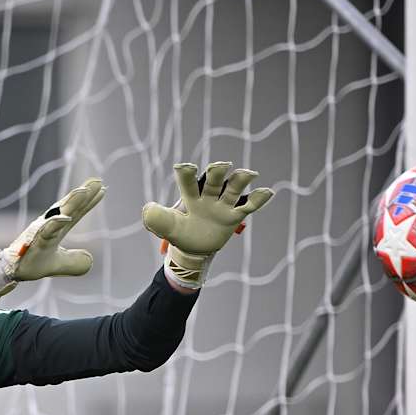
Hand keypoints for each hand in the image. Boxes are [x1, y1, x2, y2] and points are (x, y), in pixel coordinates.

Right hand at [0, 178, 104, 307]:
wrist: (10, 271)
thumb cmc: (32, 263)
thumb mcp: (59, 264)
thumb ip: (74, 262)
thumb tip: (90, 260)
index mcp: (56, 229)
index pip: (76, 213)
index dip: (88, 202)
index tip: (102, 189)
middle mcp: (49, 226)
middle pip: (69, 208)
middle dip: (82, 194)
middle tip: (97, 181)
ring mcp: (41, 232)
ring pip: (58, 214)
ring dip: (71, 203)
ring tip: (84, 192)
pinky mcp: (34, 242)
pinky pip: (45, 231)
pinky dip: (54, 224)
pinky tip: (65, 218)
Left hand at [141, 162, 272, 288]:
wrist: (194, 248)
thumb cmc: (180, 233)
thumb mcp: (167, 227)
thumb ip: (157, 218)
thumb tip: (147, 208)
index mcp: (190, 196)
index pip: (188, 182)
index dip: (187, 175)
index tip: (184, 167)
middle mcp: (208, 196)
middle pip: (213, 180)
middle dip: (216, 172)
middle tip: (220, 166)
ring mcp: (222, 205)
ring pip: (233, 189)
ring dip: (240, 180)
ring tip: (248, 174)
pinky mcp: (234, 215)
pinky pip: (248, 206)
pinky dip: (258, 199)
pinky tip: (268, 192)